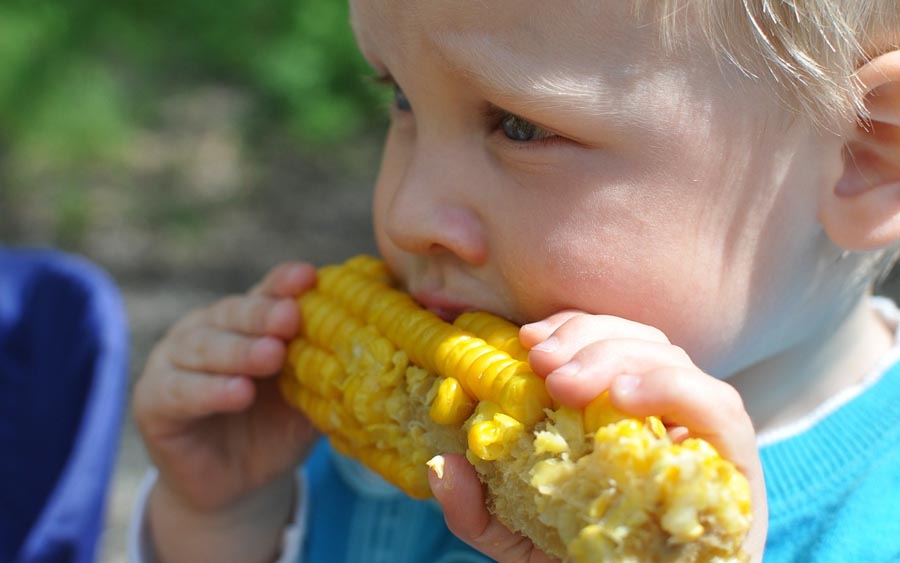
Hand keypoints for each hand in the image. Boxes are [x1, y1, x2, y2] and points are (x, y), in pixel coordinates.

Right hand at [133, 262, 318, 514]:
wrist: (239, 485)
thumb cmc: (277, 429)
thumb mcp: (308, 396)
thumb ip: (329, 368)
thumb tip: (376, 343)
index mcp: (245, 321)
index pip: (265, 294)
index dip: (283, 284)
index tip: (309, 277)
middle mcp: (206, 330)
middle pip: (232, 314)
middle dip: (263, 314)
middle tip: (292, 317)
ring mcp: (174, 362)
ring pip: (204, 347)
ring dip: (239, 351)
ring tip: (272, 355)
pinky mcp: (153, 401)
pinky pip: (180, 392)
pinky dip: (209, 391)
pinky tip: (238, 393)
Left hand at [431, 311, 766, 562]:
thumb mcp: (519, 540)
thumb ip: (479, 509)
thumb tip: (443, 466)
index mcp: (623, 417)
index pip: (609, 343)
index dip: (572, 328)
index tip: (528, 339)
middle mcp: (669, 418)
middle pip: (641, 342)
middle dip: (588, 338)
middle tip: (542, 362)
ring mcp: (704, 438)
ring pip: (674, 360)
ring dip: (617, 355)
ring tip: (565, 381)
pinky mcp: (735, 467)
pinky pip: (720, 410)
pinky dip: (673, 389)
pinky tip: (624, 396)